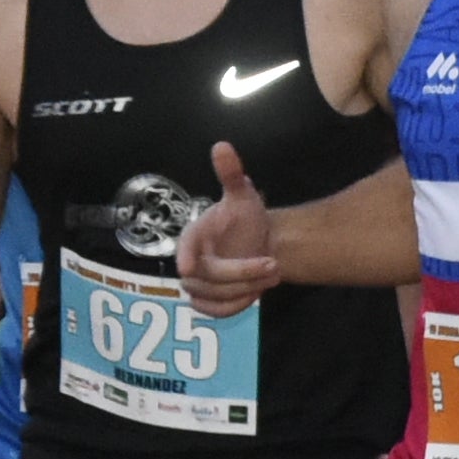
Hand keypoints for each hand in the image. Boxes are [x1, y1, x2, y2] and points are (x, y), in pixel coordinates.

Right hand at [173, 138, 282, 312]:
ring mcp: (197, 283)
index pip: (185, 249)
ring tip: (271, 274)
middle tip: (274, 265)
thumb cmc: (245, 217)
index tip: (189, 267)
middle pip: (208, 278)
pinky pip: (216, 312)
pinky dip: (237, 306)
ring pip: (215, 297)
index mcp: (193, 236)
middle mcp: (190, 261)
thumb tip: (222, 146)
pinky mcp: (208, 301)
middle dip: (243, 274)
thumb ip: (231, 174)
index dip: (186, 257)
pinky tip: (256, 292)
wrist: (256, 240)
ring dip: (246, 289)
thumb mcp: (242, 195)